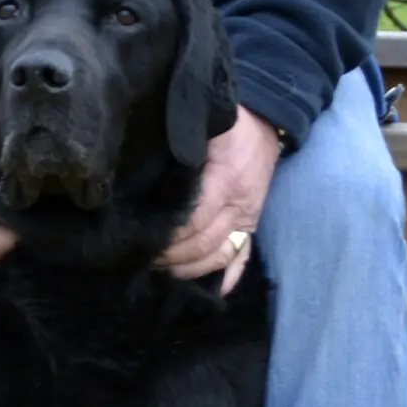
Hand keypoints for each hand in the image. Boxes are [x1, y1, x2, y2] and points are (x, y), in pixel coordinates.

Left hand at [160, 106, 280, 292]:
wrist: (266, 116)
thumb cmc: (226, 118)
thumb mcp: (201, 125)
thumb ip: (180, 149)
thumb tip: (144, 175)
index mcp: (226, 179)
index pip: (194, 220)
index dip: (168, 236)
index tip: (141, 240)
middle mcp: (240, 203)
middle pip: (205, 243)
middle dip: (172, 256)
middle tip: (143, 258)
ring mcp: (250, 215)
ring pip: (222, 255)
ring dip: (192, 269)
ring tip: (163, 271)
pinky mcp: (254, 221)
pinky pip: (244, 256)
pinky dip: (228, 276)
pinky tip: (211, 289)